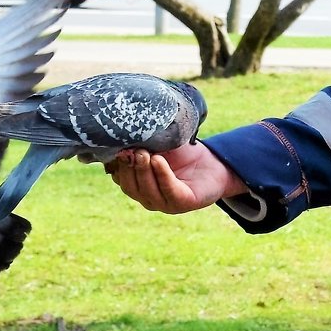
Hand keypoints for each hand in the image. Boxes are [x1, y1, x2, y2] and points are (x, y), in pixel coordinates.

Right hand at [107, 142, 247, 213]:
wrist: (214, 163)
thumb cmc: (183, 154)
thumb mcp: (159, 144)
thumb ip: (142, 140)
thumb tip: (121, 127)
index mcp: (139, 184)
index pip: (120, 178)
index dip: (117, 164)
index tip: (116, 147)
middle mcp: (148, 197)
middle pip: (130, 186)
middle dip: (129, 167)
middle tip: (130, 149)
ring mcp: (164, 203)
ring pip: (146, 190)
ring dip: (143, 170)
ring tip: (143, 153)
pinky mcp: (182, 203)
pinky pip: (169, 190)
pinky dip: (162, 174)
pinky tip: (158, 160)